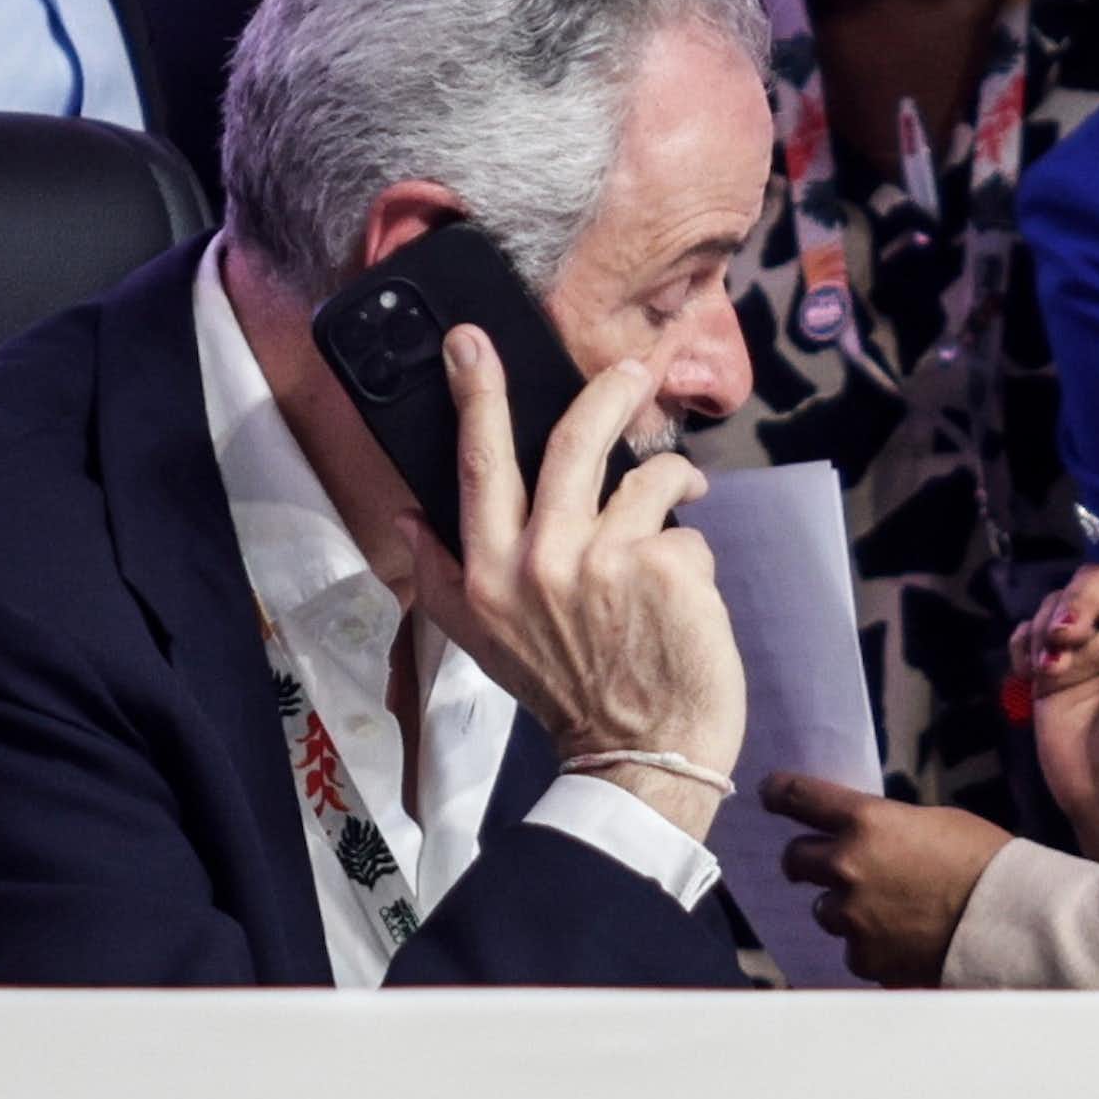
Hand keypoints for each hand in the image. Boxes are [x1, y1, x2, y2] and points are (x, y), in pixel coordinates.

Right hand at [397, 327, 744, 841]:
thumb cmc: (568, 693)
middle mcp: (539, 561)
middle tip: (632, 372)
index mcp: (488, 574)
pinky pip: (688, 532)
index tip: (468, 340)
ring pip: (649, 481)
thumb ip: (443, 577)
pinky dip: (693, 554)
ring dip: (674, 485)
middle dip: (608, 394)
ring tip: (682, 503)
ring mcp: (605, 562)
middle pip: (573, 443)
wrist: (641, 757)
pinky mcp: (666, 569)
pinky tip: (686, 593)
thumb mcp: (485, 642)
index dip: (475, 396)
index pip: (478, 465)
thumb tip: (405, 518)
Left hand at [764, 774, 1010, 985]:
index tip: (769, 793)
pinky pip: (852, 949)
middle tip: (815, 864)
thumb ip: (886, 828)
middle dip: (804, 861)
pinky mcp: (865, 957)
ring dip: (843, 907)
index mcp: (865, 821)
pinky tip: (901, 940)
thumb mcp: (932, 822)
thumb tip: (869, 837)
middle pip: (795, 859)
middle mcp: (847, 866)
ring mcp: (852, 916)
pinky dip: (869, 944)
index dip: (779, 793)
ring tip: (883, 911)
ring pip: (823, 910)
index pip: (800, 798)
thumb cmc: (982, 859)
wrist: (1007, 919)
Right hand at [1011, 513, 1098, 883]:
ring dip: (1049, 625)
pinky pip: (1030, 632)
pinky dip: (1027, 642)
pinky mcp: (1050, 672)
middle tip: (1068, 638)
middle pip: (1097, 581)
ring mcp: (1087, 651)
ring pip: (1059, 603)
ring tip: (1050, 665)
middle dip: (1078, 601)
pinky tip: (1033, 670)